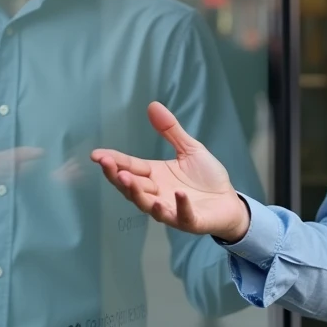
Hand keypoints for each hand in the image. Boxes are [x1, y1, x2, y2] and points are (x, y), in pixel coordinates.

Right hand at [91, 102, 249, 241]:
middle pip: (132, 187)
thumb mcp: (189, 149)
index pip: (130, 167)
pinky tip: (178, 194)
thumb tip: (152, 105)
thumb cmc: (207, 178)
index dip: (113, 161)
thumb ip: (170, 131)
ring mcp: (172, 209)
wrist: (230, 202)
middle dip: (118, 176)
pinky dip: (180, 206)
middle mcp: (157, 194)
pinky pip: (182, 215)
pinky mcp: (191, 221)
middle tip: (106, 163)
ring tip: (128, 180)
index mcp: (155, 176)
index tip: (96, 154)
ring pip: (148, 205)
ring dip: (138, 194)